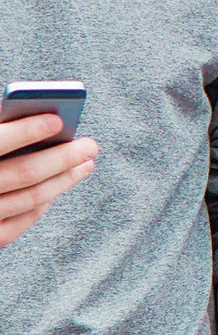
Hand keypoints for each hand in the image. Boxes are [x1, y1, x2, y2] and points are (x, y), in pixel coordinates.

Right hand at [0, 114, 97, 246]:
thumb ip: (0, 130)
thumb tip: (32, 114)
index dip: (28, 130)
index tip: (58, 119)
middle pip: (26, 173)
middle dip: (63, 158)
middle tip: (91, 145)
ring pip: (31, 198)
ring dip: (63, 180)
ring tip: (86, 163)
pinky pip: (22, 220)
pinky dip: (44, 201)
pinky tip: (60, 186)